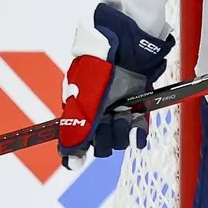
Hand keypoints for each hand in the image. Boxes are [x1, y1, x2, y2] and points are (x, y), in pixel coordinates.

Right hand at [59, 3, 174, 165]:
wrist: (126, 47)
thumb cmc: (99, 69)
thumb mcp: (84, 101)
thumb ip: (77, 130)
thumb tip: (69, 160)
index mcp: (78, 113)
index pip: (75, 142)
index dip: (76, 152)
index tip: (77, 161)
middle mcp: (97, 117)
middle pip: (100, 146)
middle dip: (105, 137)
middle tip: (108, 120)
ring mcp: (118, 114)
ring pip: (120, 141)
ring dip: (122, 130)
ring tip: (124, 114)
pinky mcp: (137, 110)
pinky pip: (138, 133)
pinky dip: (139, 133)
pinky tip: (138, 127)